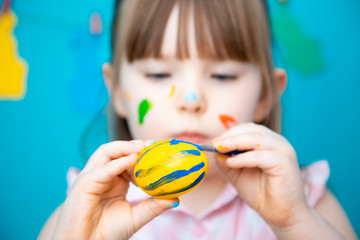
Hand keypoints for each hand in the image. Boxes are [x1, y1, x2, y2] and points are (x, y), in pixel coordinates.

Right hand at [53, 140, 177, 239]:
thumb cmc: (107, 232)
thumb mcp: (136, 217)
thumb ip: (153, 206)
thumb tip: (175, 199)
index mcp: (114, 180)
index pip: (127, 159)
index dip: (143, 154)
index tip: (160, 151)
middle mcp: (102, 176)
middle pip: (116, 151)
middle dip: (135, 146)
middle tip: (152, 145)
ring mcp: (92, 178)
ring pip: (106, 153)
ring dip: (124, 147)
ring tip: (142, 147)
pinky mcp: (84, 184)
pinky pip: (103, 169)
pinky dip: (118, 163)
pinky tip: (133, 159)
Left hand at [213, 123, 308, 228]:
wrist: (281, 215)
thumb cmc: (261, 193)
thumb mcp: (237, 174)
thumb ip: (226, 161)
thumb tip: (214, 149)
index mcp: (269, 142)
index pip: (248, 129)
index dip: (230, 133)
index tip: (215, 142)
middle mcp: (278, 143)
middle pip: (251, 130)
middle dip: (230, 136)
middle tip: (215, 144)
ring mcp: (283, 151)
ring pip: (255, 139)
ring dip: (234, 142)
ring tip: (219, 149)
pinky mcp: (285, 163)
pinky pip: (259, 156)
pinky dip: (243, 158)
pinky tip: (231, 163)